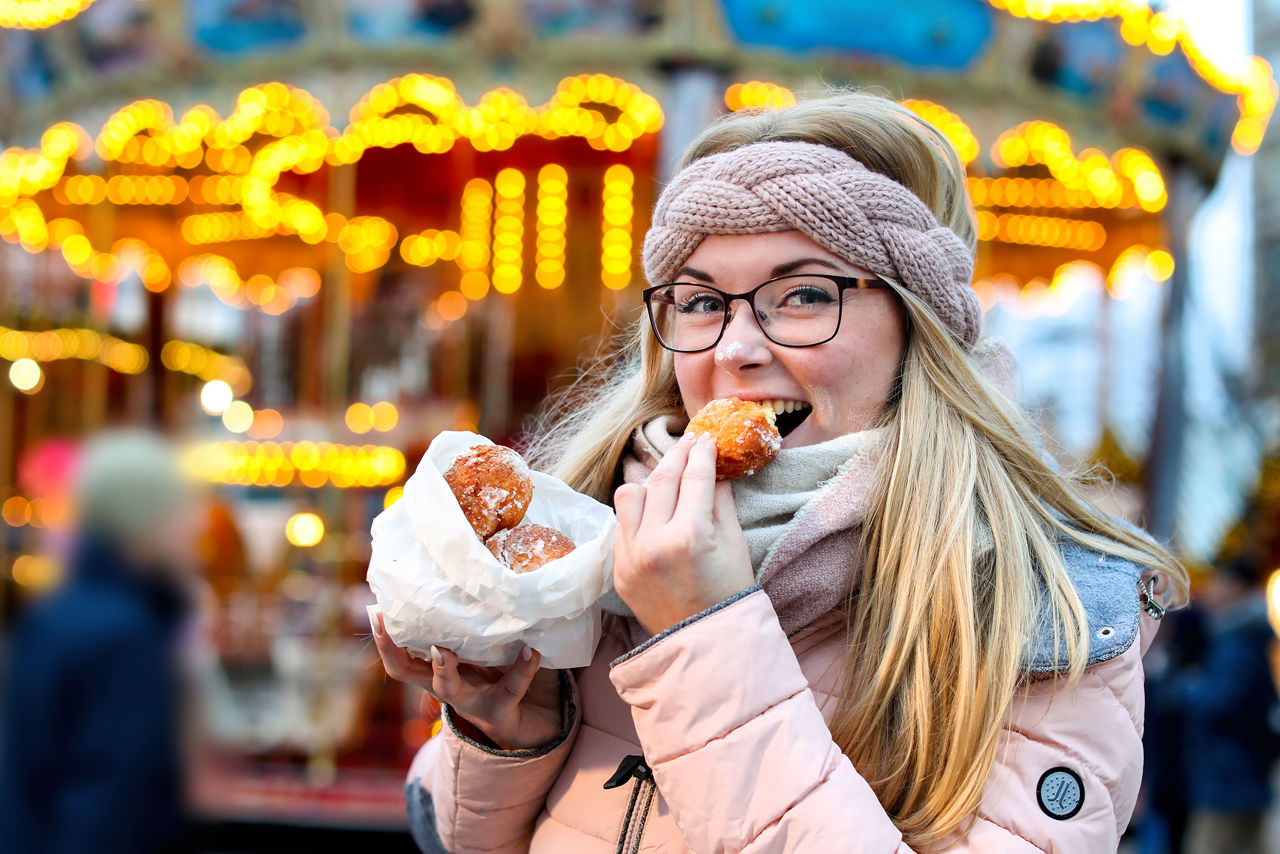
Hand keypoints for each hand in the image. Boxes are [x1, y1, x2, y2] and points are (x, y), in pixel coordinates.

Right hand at [372, 614, 564, 749]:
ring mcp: (469, 700)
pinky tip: (531, 650)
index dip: (384, 639)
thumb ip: (459, 628)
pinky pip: (510, 689)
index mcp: (434, 672)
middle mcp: (444, 687)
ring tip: (442, 648)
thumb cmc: (488, 674)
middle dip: (394, 651)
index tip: (376, 612)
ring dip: (442, 668)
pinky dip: (523, 668)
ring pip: (448, 688)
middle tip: (387, 625)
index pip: (399, 659)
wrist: (518, 718)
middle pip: (407, 674)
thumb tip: (450, 579)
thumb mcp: (470, 652)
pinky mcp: (500, 708)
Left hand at [613, 433, 754, 635]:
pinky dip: (639, 511)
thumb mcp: (735, 544)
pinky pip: (622, 523)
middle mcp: (654, 543)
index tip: (707, 439)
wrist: (704, 642)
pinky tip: (655, 510)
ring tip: (668, 480)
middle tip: (689, 443)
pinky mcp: (618, 568)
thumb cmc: (728, 593)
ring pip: (631, 494)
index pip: (695, 477)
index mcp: (690, 536)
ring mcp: (631, 556)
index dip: (703, 453)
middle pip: (662, 478)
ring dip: (651, 481)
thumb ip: (721, 500)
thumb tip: (713, 466)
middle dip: (678, 454)